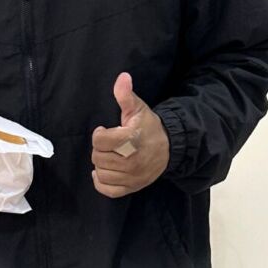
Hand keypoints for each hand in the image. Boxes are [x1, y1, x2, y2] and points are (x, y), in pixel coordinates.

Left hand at [91, 72, 169, 197]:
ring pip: (101, 173)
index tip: (105, 130)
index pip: (99, 140)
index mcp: (131, 139)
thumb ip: (126, 94)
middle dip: (100, 148)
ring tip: (110, 155)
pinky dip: (102, 182)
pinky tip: (105, 171)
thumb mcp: (138, 108)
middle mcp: (132, 161)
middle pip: (98, 157)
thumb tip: (122, 77)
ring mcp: (132, 176)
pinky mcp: (132, 187)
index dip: (99, 134)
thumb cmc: (149, 127)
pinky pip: (107, 190)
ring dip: (101, 164)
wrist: (169, 148)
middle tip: (109, 144)